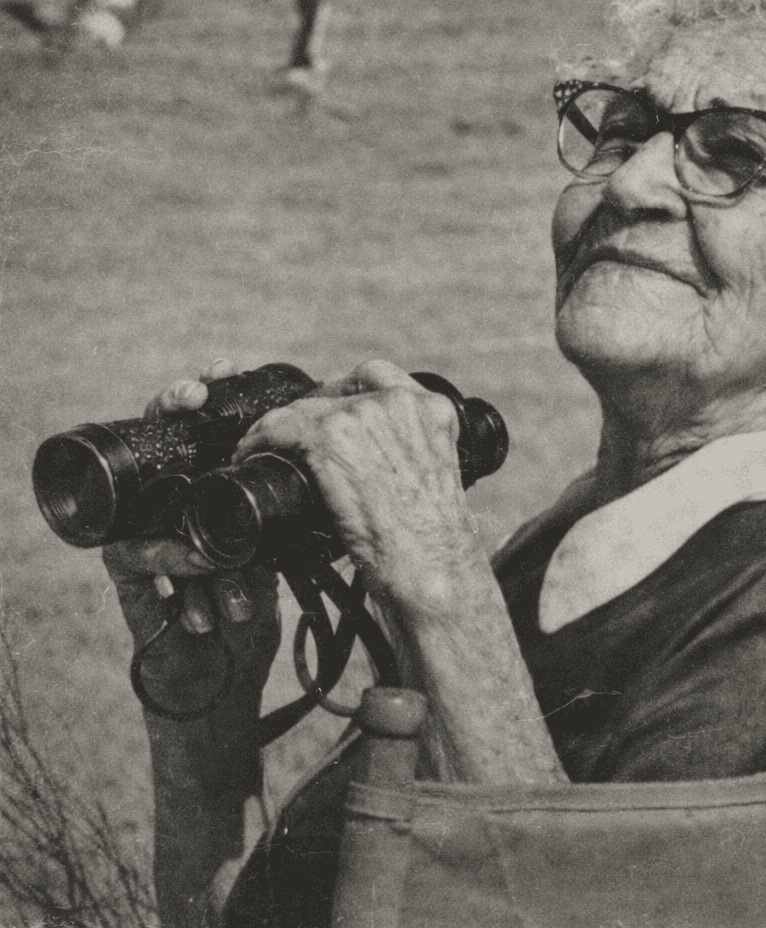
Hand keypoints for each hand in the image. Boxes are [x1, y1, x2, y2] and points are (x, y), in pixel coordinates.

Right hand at [103, 360, 280, 710]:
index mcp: (210, 488)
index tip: (226, 371)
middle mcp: (173, 502)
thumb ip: (302, 506)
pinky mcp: (127, 576)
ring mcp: (145, 533)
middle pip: (162, 437)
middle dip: (176, 407)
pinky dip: (170, 556)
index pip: (202, 425)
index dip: (208, 390)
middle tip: (196, 396)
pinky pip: (134, 552)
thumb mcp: (285, 547)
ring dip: (191, 505)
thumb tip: (348, 463)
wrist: (225, 682)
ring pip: (151, 495)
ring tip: (225, 510)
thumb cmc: (254, 606)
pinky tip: (199, 561)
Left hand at [234, 359, 482, 615]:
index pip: (379, 376)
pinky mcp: (333, 437)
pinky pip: (280, 427)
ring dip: (279, 428)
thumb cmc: (432, 543)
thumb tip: (368, 462)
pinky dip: (259, 439)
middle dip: (310, 413)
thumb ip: (407, 455)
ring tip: (260, 446)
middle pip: (336, 391)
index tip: (328, 408)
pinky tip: (250, 452)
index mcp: (432, 409)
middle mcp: (400, 402)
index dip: (345, 390)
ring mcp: (365, 415)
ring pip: (304, 408)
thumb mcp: (431, 479)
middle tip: (291, 438)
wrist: (431, 566)